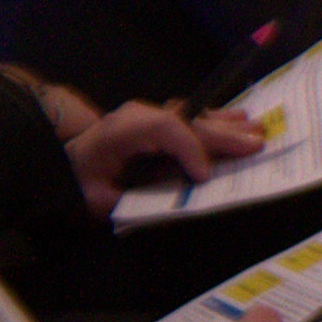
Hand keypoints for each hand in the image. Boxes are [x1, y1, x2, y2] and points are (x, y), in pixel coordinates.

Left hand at [61, 97, 262, 213]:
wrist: (64, 168)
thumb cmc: (80, 185)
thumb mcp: (100, 201)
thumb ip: (135, 203)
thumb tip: (177, 207)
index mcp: (118, 132)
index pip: (161, 127)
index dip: (188, 147)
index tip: (204, 175)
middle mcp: (135, 116)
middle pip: (185, 119)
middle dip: (222, 134)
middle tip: (255, 145)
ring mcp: (145, 114)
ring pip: (192, 114)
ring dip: (226, 123)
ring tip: (256, 128)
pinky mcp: (153, 120)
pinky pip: (190, 117)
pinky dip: (215, 121)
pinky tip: (238, 120)